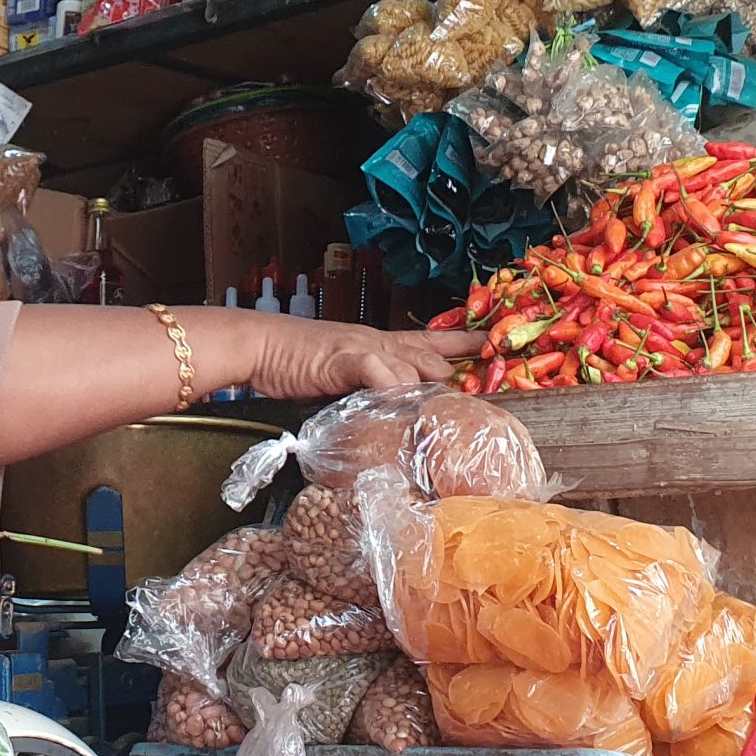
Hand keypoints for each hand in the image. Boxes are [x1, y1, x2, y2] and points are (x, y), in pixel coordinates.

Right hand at [245, 315, 477, 400]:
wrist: (261, 345)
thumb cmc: (295, 361)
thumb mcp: (341, 376)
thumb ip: (366, 392)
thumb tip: (390, 414)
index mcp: (379, 344)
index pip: (431, 341)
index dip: (463, 344)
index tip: (494, 344)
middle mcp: (379, 342)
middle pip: (432, 358)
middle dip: (457, 379)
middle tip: (479, 401)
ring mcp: (364, 347)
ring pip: (414, 365)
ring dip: (432, 389)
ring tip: (450, 413)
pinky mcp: (345, 357)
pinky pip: (380, 371)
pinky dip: (396, 387)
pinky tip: (404, 402)